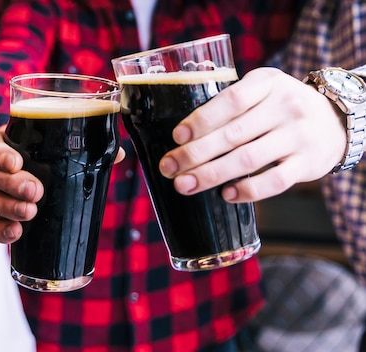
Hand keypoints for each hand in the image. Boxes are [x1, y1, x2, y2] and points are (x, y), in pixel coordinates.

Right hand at [0, 126, 124, 243]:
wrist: (63, 182)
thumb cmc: (61, 157)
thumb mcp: (75, 149)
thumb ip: (94, 147)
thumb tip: (118, 154)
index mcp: (11, 143)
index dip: (0, 154)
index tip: (16, 163)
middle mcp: (1, 168)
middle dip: (13, 184)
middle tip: (35, 191)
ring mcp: (0, 193)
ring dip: (10, 207)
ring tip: (31, 212)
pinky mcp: (4, 217)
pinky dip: (2, 230)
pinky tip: (17, 232)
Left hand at [158, 67, 345, 202]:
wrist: (336, 120)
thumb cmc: (281, 107)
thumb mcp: (262, 90)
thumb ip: (231, 103)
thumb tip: (183, 135)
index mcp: (268, 83)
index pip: (231, 100)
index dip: (201, 120)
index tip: (177, 136)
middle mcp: (286, 107)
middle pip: (233, 134)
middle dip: (194, 154)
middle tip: (168, 167)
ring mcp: (298, 136)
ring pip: (248, 159)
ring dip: (211, 175)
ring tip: (184, 184)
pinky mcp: (307, 164)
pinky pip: (274, 181)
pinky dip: (248, 191)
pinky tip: (226, 194)